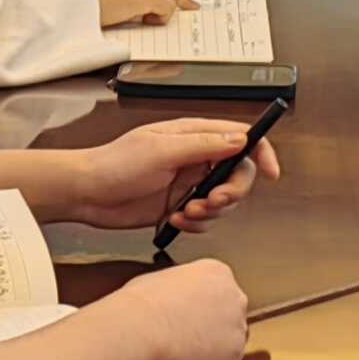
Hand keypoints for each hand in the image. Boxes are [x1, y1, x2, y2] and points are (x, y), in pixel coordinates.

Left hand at [64, 117, 285, 233]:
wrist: (87, 193)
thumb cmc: (114, 164)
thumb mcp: (162, 149)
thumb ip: (203, 144)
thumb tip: (240, 137)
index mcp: (194, 135)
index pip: (241, 138)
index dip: (261, 153)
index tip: (271, 173)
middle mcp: (195, 158)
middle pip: (237, 174)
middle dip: (231, 192)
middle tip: (212, 200)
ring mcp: (188, 183)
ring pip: (223, 201)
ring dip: (211, 212)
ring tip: (186, 211)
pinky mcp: (179, 205)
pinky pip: (204, 218)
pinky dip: (195, 223)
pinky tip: (174, 220)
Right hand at [92, 257, 254, 359]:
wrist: (140, 330)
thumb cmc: (141, 304)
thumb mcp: (163, 279)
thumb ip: (181, 288)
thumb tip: (174, 298)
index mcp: (217, 272)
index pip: (220, 291)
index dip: (203, 307)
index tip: (190, 316)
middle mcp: (235, 296)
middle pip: (231, 314)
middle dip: (214, 325)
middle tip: (188, 335)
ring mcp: (238, 325)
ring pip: (230, 340)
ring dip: (213, 347)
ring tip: (184, 351)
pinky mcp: (235, 353)